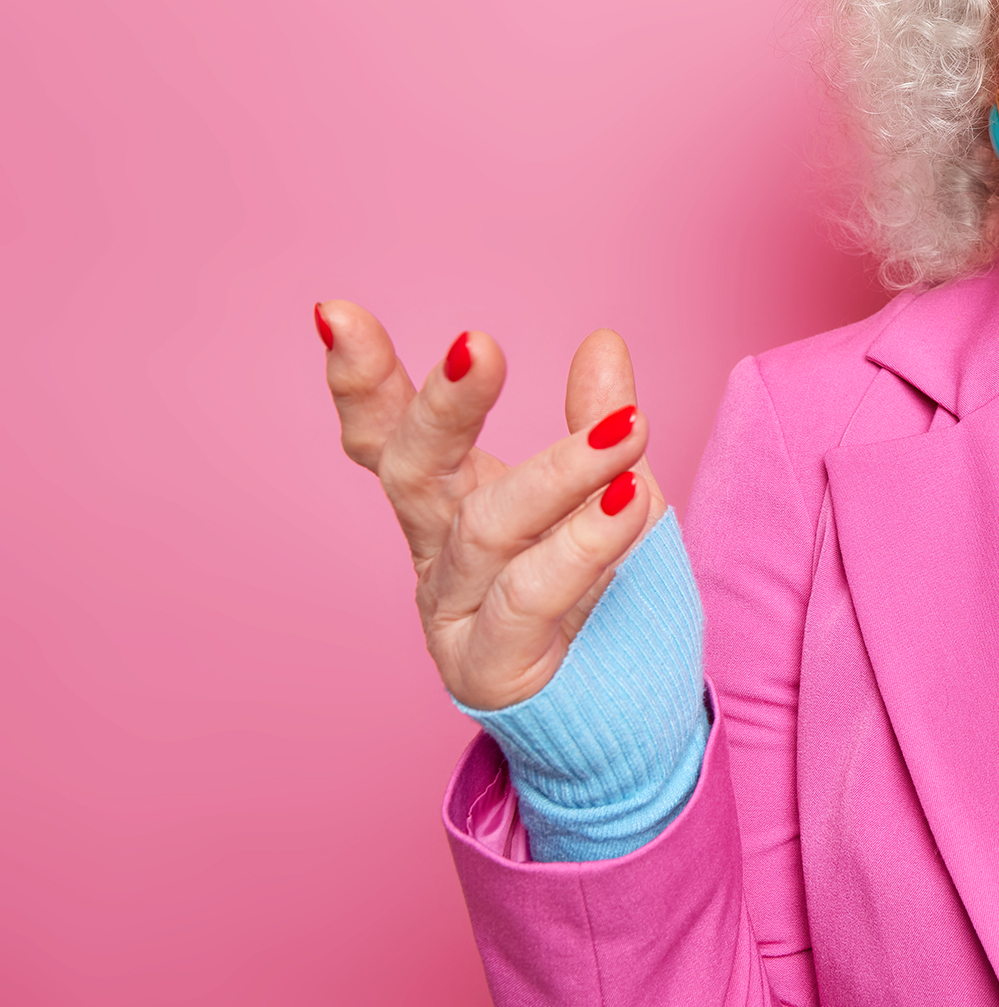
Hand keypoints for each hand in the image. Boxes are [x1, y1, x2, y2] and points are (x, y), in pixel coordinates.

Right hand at [316, 302, 667, 709]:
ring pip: (490, 529)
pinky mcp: (493, 670)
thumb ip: (596, 423)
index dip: (361, 379)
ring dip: (561, 471)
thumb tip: (604, 341)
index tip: (333, 311)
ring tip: (630, 428)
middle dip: (441, 406)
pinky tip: (631, 503)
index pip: (390, 436)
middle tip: (478, 343)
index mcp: (451, 505)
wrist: (631, 721)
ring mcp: (457, 616)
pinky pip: (532, 597)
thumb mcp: (610, 495)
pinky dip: (584, 544)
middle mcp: (438, 556)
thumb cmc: (608, 604)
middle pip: (413, 471)